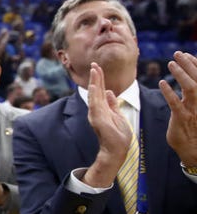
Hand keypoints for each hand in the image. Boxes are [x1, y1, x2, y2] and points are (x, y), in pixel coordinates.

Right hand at [84, 63, 131, 186]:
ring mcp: (96, 114)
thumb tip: (110, 92)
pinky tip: (94, 86)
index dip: (99, 79)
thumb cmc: (118, 135)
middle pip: (96, 90)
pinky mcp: (98, 119)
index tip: (97, 68)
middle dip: (96, 77)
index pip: (100, 90)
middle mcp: (97, 110)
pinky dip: (94, 95)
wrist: (117, 150)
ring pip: (95, 95)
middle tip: (94, 64)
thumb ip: (112, 104)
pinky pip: (95, 104)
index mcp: (102, 108)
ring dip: (94, 82)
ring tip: (94, 71)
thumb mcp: (118, 115)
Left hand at [160, 51, 196, 165]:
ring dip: (180, 74)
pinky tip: (162, 84)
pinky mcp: (182, 119)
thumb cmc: (194, 128)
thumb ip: (192, 95)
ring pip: (190, 88)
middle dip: (189, 64)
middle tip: (178, 53)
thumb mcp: (196, 108)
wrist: (195, 150)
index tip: (187, 54)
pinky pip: (175, 104)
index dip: (196, 65)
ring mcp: (194, 111)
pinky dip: (169, 93)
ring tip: (170, 63)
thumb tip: (187, 80)